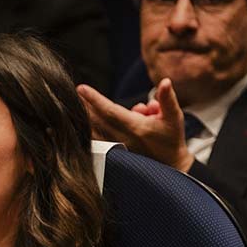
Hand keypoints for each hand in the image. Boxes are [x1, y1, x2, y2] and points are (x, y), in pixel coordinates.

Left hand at [79, 78, 193, 171]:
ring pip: (94, 130)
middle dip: (84, 105)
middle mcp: (123, 138)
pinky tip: (79, 125)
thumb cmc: (172, 139)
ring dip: (84, 118)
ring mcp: (117, 147)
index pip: (109, 110)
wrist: (171, 165)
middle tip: (72, 92)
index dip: (94, 99)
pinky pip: (96, 140)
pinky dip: (88, 131)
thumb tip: (165, 81)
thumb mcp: (174, 117)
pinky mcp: (114, 154)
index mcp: (135, 127)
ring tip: (74, 105)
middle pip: (97, 119)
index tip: (81, 88)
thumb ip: (168, 98)